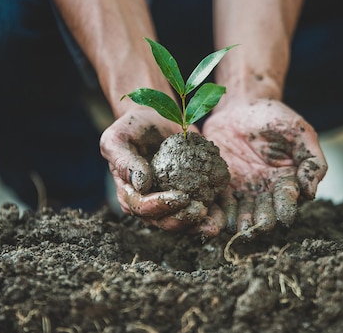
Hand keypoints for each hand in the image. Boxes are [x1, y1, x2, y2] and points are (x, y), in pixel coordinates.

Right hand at [100, 107, 208, 230]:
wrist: (155, 118)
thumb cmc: (132, 128)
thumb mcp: (118, 139)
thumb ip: (124, 162)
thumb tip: (141, 185)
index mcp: (130, 194)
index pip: (142, 208)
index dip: (160, 206)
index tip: (181, 196)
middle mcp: (150, 202)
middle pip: (165, 220)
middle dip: (183, 220)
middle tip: (201, 210)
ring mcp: (170, 200)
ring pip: (184, 221)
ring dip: (200, 226)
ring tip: (216, 224)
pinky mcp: (190, 193)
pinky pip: (201, 208)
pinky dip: (214, 213)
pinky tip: (225, 213)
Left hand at [202, 97, 326, 235]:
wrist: (240, 106)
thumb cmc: (273, 117)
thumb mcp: (298, 132)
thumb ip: (311, 160)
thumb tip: (311, 191)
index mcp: (286, 180)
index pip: (288, 198)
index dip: (286, 207)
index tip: (285, 217)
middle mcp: (265, 191)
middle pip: (264, 211)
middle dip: (261, 221)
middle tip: (258, 228)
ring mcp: (242, 190)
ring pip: (241, 212)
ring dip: (239, 223)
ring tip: (236, 228)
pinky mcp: (221, 186)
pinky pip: (219, 202)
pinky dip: (217, 214)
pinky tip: (213, 221)